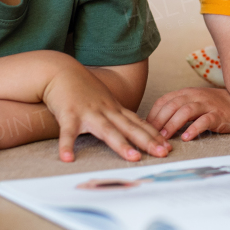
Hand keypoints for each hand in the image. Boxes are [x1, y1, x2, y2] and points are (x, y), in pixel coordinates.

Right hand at [42, 62, 169, 162]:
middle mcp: (106, 110)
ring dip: (121, 144)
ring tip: (133, 158)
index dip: (154, 134)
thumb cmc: (83, 90)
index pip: (138, 123)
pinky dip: (67, 145)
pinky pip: (68, 132)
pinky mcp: (68, 114)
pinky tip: (67, 158)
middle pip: (130, 127)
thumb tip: (130, 128)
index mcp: (115, 109)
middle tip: (163, 153)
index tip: (168, 146)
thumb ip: (115, 114)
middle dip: (148, 141)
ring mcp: (88, 112)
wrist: (61, 71)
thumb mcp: (104, 101)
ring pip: (107, 130)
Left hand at [147, 87, 229, 140]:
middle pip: (172, 105)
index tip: (145, 129)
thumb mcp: (194, 103)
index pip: (164, 100)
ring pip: (186, 111)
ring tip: (165, 137)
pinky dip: (194, 129)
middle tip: (151, 136)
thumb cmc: (214, 106)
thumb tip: (156, 125)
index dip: (153, 114)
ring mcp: (207, 105)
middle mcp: (195, 96)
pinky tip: (187, 138)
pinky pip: (205, 120)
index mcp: (187, 93)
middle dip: (159, 120)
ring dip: (173, 124)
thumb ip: (177, 109)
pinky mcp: (219, 115)